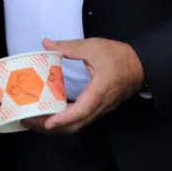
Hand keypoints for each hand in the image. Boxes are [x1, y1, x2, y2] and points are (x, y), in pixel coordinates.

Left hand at [21, 38, 144, 134]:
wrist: (141, 65)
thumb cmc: (119, 57)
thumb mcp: (93, 47)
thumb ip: (69, 47)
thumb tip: (47, 43)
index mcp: (99, 92)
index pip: (80, 111)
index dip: (63, 119)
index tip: (47, 122)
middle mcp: (100, 106)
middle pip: (75, 125)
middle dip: (52, 127)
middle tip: (30, 121)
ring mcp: (100, 110)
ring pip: (78, 125)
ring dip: (57, 126)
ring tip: (36, 120)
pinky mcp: (99, 109)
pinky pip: (81, 120)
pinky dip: (64, 121)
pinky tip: (51, 113)